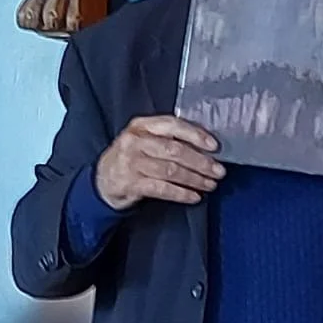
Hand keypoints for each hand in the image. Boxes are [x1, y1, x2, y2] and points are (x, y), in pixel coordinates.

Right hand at [95, 116, 223, 210]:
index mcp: (142, 125)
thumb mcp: (144, 140)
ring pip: (171, 171)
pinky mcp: (131, 183)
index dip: (195, 135)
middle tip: (218, 171)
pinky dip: (181, 193)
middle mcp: (135, 141)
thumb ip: (168, 139)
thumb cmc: (132, 157)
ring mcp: (132, 163)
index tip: (214, 146)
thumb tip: (205, 148)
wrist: (103, 180)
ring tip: (210, 184)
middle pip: (175, 150)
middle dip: (201, 162)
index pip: (173, 125)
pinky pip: (162, 189)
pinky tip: (194, 196)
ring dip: (195, 179)